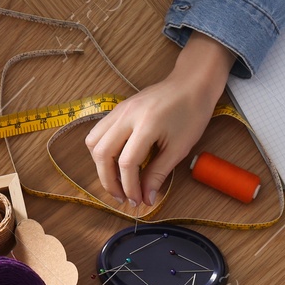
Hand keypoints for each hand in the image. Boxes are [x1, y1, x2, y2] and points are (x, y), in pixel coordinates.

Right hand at [85, 32, 233, 208]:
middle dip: (108, 181)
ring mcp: (119, 110)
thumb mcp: (179, 147)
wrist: (191, 83)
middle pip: (103, 153)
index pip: (127, 163)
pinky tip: (115, 162)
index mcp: (146, 125)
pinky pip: (98, 132)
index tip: (137, 201)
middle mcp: (127, 115)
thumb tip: (146, 198)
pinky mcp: (117, 109)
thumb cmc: (191, 114)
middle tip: (121, 197)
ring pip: (94, 142)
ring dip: (100, 166)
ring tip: (115, 181)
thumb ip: (159, 173)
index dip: (129, 187)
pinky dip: (102, 151)